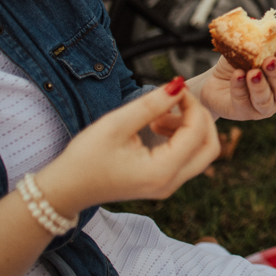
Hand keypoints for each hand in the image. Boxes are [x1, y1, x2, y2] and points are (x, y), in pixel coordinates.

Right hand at [37, 79, 220, 216]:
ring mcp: (169, 186)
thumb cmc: (84, 158)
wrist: (65, 189)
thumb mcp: (116, 125)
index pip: (197, 132)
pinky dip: (182, 139)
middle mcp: (171, 183)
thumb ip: (151, 105)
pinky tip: (157, 126)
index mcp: (161, 171)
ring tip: (160, 115)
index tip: (175, 88)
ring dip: (190, 128)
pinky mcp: (163, 182)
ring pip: (201, 153)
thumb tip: (179, 85)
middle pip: (210, 147)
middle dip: (200, 118)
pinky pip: (187, 158)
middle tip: (178, 100)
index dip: (192, 105)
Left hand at [194, 47, 275, 120]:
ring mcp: (264, 108)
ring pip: (267, 100)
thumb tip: (257, 21)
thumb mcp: (250, 49)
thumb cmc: (240, 64)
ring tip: (252, 72)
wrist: (216, 82)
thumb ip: (257, 39)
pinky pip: (244, 102)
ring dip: (260, 86)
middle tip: (268, 60)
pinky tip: (237, 76)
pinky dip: (240, 88)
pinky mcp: (244, 113)